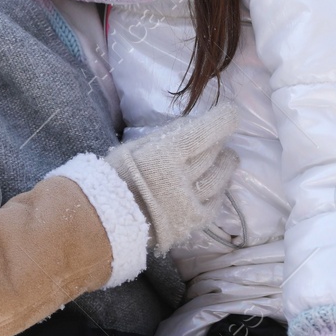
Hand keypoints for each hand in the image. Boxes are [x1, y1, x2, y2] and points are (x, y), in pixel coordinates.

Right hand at [104, 102, 238, 248]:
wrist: (104, 220)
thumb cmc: (115, 177)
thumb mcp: (133, 147)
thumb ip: (164, 136)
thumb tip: (194, 124)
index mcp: (163, 154)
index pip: (205, 131)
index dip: (223, 120)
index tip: (231, 113)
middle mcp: (180, 177)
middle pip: (214, 152)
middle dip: (219, 142)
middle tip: (219, 139)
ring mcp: (189, 201)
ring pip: (220, 177)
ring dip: (225, 165)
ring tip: (225, 159)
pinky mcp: (193, 221)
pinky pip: (216, 202)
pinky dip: (220, 190)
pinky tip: (218, 184)